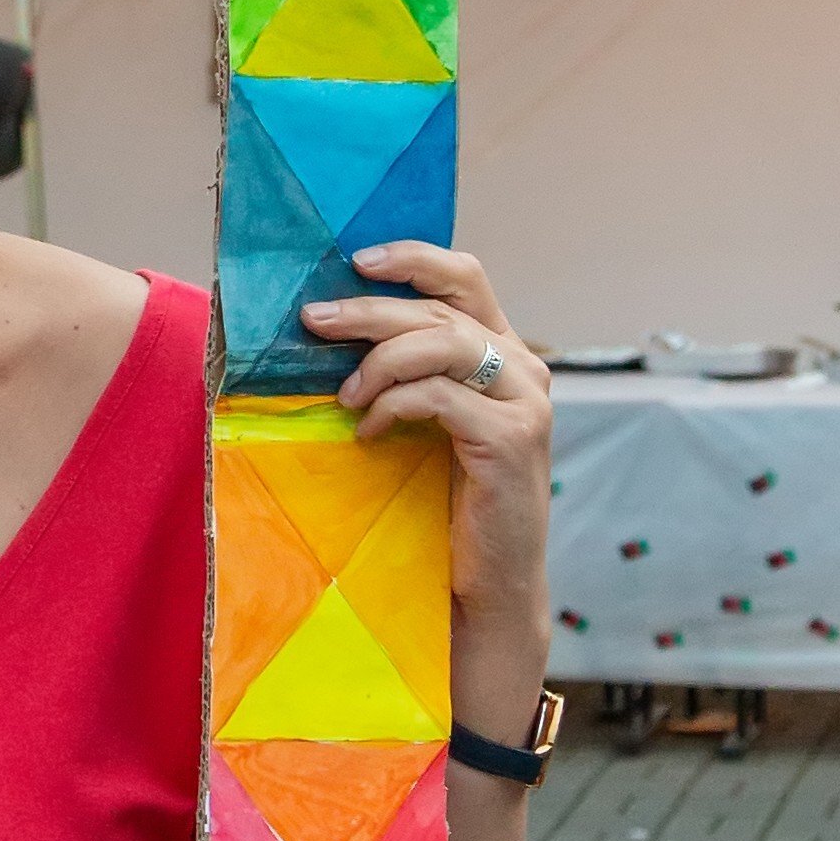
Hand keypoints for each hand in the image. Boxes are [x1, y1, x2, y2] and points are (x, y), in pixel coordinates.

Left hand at [302, 240, 551, 725]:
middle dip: (369, 310)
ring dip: (377, 361)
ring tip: (344, 395)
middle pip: (440, 309)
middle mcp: (525, 369)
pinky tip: (367, 433)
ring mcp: (525, 403)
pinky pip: (437, 396)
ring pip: (440, 344)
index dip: (414, 258)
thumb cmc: (445, 502)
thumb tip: (335, 324)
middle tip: (314, 319)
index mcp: (505, 353)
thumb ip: (408, 372)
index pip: (466, 278)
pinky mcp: (510, 439)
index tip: (356, 259)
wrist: (485, 583)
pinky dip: (392, 406)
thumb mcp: (427, 422)